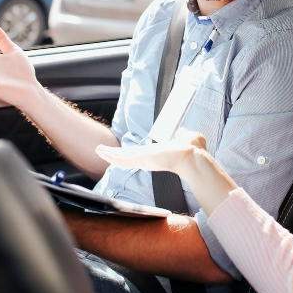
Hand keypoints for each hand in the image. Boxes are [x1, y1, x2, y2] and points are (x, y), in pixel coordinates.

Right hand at [96, 130, 237, 213]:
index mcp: (158, 155)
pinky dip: (111, 157)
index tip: (126, 152)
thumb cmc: (193, 150)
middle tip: (103, 152)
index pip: (141, 154)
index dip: (132, 153)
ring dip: (109, 155)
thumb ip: (183, 134)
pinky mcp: (141, 159)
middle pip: (127, 157)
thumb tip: (183, 131)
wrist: (193, 157)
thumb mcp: (187, 137)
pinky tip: (101, 153)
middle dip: (115, 155)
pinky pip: (122, 160)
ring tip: (99, 151)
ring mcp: (144, 160)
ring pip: (122, 159)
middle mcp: (149, 159)